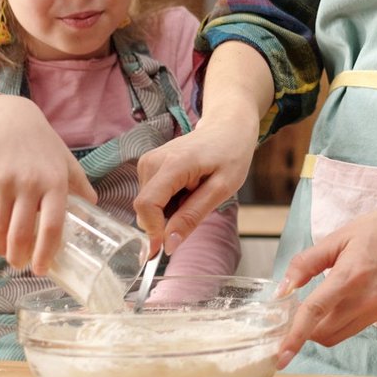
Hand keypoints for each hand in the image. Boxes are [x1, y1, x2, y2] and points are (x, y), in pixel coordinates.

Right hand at [0, 95, 94, 273]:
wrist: (11, 121)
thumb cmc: (44, 147)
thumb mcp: (67, 163)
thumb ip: (80, 186)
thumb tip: (95, 209)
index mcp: (55, 182)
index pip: (52, 226)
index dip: (45, 253)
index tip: (42, 269)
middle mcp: (29, 183)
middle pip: (20, 233)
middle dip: (18, 257)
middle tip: (20, 265)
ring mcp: (4, 182)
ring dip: (0, 248)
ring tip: (6, 254)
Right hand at [133, 103, 256, 253]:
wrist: (228, 127)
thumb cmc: (230, 154)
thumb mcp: (221, 189)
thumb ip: (192, 216)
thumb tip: (168, 245)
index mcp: (172, 164)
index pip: (147, 205)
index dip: (152, 232)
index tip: (163, 249)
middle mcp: (152, 161)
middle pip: (146, 208)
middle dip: (167, 219)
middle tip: (198, 203)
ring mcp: (148, 162)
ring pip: (149, 205)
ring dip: (170, 209)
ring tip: (195, 191)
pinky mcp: (148, 165)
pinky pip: (152, 196)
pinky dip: (169, 201)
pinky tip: (188, 187)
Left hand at [273, 202, 376, 367]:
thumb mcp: (338, 238)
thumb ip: (306, 263)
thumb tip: (283, 289)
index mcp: (349, 277)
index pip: (314, 313)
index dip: (294, 337)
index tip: (280, 357)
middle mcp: (364, 300)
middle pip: (322, 334)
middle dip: (302, 330)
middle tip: (291, 312)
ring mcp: (375, 310)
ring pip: (335, 337)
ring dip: (317, 330)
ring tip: (312, 307)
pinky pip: (349, 329)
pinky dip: (334, 324)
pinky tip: (332, 304)